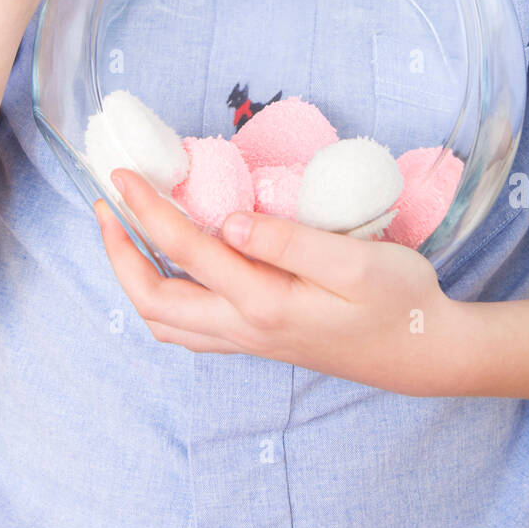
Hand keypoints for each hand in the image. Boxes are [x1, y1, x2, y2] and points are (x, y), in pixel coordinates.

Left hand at [93, 168, 463, 396]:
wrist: (424, 353)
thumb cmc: (399, 300)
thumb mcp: (356, 263)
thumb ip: (290, 241)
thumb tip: (230, 220)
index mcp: (264, 302)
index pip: (186, 250)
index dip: (146, 209)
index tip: (122, 173)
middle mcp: (245, 328)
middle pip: (154, 299)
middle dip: (117, 252)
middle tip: (104, 206)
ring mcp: (248, 340)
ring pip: (165, 321)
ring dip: (134, 276)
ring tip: (125, 232)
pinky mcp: (257, 341)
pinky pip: (188, 328)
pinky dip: (162, 295)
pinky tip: (171, 266)